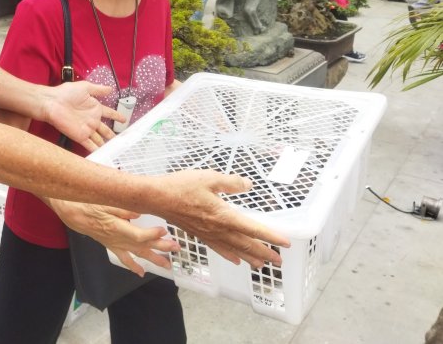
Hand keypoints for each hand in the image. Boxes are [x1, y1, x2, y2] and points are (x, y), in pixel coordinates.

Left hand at [40, 80, 122, 151]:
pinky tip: (103, 155)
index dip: (116, 116)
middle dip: (112, 135)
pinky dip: (96, 150)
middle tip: (121, 141)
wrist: (52, 102)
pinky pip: (90, 145)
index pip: (109, 113)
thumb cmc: (65, 93)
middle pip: (105, 130)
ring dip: (106, 145)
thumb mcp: (85, 87)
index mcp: (94, 107)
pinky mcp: (80, 136)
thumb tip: (110, 88)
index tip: (124, 119)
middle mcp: (91, 119)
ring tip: (114, 150)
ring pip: (99, 139)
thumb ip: (98, 89)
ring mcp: (86, 129)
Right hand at [50, 199, 177, 275]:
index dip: (152, 235)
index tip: (164, 230)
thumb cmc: (87, 204)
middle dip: (160, 248)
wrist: (72, 212)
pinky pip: (123, 258)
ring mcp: (114, 243)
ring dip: (152, 259)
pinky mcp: (111, 244)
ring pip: (136, 254)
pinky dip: (132, 266)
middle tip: (176, 248)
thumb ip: (122, 209)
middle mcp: (117, 239)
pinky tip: (141, 272)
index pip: (138, 235)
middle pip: (142, 246)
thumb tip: (138, 213)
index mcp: (116, 227)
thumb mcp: (104, 201)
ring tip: (167, 265)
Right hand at [148, 169, 289, 268]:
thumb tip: (247, 185)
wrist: (156, 198)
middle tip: (279, 261)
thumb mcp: (208, 177)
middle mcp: (218, 229)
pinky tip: (235, 260)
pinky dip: (230, 255)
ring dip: (249, 257)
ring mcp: (208, 233)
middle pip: (245, 244)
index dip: (270, 236)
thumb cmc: (180, 186)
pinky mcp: (199, 234)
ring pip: (233, 249)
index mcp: (223, 215)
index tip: (285, 243)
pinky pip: (218, 248)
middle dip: (264, 252)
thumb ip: (230, 182)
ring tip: (262, 265)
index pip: (252, 228)